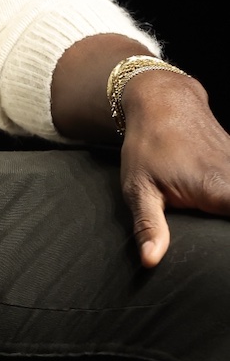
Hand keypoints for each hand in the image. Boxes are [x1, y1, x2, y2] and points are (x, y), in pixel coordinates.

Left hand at [119, 71, 229, 265]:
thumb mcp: (138, 187)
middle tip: (214, 236)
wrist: (164, 99)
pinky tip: (216, 201)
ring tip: (209, 211)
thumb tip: (150, 260)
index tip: (223, 247)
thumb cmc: (147, 145)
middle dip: (225, 228)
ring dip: (225, 207)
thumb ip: (149, 225)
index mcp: (217, 191)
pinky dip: (227, 193)